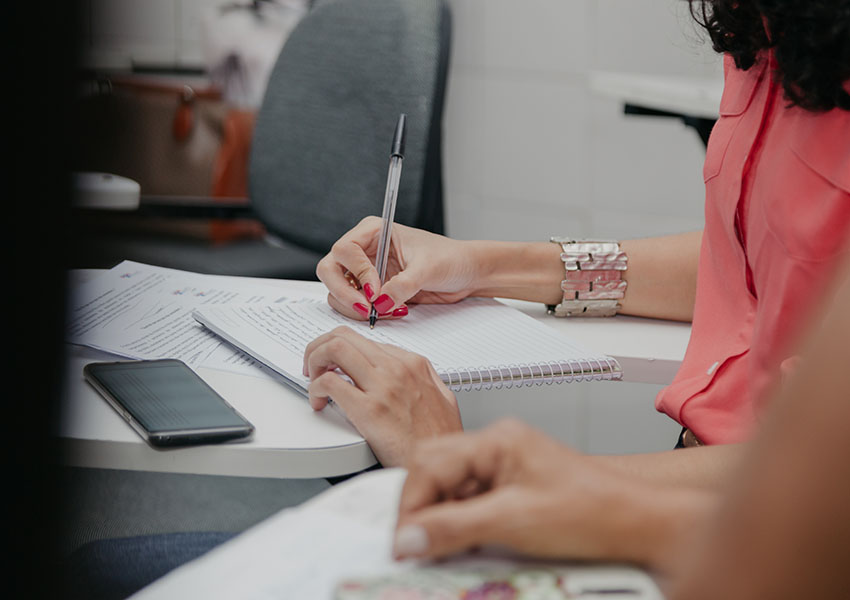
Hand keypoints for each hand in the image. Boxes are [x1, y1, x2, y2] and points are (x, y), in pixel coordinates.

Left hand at [303, 326, 462, 466]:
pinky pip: (330, 383)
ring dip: (314, 361)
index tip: (332, 362)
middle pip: (344, 336)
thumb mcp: (443, 397)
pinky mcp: (369, 410)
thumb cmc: (439, 439)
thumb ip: (424, 379)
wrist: (440, 466)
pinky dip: (315, 389)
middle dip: (319, 347)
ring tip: (313, 381)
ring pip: (334, 348)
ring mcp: (384, 386)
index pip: (363, 338)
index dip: (340, 348)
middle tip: (313, 367)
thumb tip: (407, 372)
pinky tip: (320, 403)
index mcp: (413, 363)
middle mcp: (397, 368)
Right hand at [316, 217, 479, 320]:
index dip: (357, 272)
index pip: (344, 250)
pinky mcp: (372, 292)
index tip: (375, 290)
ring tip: (383, 312)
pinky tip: (390, 312)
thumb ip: (403, 285)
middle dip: (344, 293)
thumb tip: (380, 302)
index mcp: (373, 232)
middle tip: (367, 309)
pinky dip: (365, 314)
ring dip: (354, 307)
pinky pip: (353, 305)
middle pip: (330, 270)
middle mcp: (364, 250)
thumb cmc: (450, 258)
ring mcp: (365, 273)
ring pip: (337, 291)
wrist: (465, 274)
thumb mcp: (428, 269)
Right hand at [393, 419, 679, 565]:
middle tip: (413, 545)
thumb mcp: (514, 522)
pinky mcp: (515, 490)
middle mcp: (499, 446)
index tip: (402, 540)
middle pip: (436, 470)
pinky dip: (461, 525)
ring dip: (441, 519)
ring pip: (452, 488)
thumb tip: (410, 536)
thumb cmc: (594, 510)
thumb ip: (454, 528)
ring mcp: (507, 467)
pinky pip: (472, 503)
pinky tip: (465, 546)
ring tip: (440, 549)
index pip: (430, 463)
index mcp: (498, 440)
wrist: (640, 526)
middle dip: (420, 508)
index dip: (410, 505)